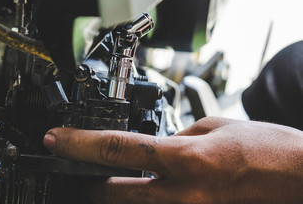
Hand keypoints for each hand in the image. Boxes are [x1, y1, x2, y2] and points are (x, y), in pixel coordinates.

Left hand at [43, 117, 302, 203]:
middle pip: (109, 193)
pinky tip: (146, 191)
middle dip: (87, 181)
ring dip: (112, 197)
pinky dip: (143, 203)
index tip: (56, 140)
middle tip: (77, 167)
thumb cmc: (268, 150)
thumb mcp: (216, 128)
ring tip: (108, 181)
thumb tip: (152, 148)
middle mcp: (182, 195)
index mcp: (186, 159)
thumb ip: (176, 138)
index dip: (78, 144)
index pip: (115, 149)